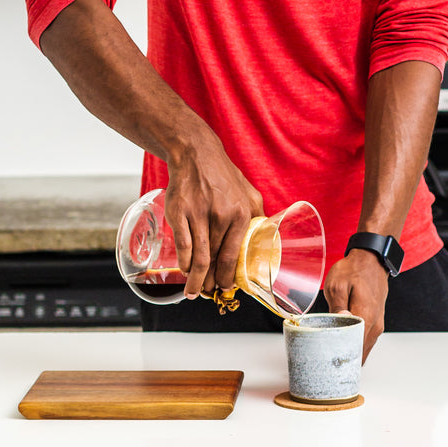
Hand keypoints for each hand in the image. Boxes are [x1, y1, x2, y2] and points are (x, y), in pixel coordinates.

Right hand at [164, 137, 263, 299]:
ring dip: (196, 279)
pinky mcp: (179, 212)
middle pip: (215, 261)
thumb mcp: (249, 192)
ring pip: (198, 258)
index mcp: (242, 214)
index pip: (234, 256)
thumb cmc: (223, 175)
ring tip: (195, 291)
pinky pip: (183, 246)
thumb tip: (268, 237)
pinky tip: (185, 270)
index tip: (226, 288)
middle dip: (211, 282)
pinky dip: (184, 263)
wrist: (197, 154)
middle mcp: (222, 215)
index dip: (229, 277)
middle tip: (209, 292)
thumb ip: (258, 215)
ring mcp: (199, 214)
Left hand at [323, 249, 388, 361]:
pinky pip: (366, 340)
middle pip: (360, 352)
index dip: (341, 357)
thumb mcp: (337, 284)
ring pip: (364, 348)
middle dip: (344, 358)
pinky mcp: (377, 321)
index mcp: (365, 316)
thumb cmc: (354, 270)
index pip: (355, 347)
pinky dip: (356, 344)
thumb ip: (337, 307)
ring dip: (350, 351)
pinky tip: (343, 343)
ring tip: (333, 353)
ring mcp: (377, 324)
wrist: (371, 259)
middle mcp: (375, 324)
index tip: (329, 361)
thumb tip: (338, 324)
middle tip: (327, 360)